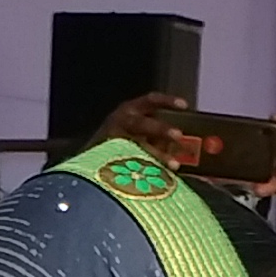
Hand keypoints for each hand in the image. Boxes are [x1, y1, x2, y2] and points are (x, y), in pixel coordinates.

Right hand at [97, 92, 211, 171]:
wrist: (91, 159)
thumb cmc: (124, 144)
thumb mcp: (140, 133)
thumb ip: (158, 137)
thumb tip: (179, 146)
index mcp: (130, 110)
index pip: (150, 101)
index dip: (167, 101)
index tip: (184, 105)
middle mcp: (121, 121)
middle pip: (143, 123)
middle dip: (161, 129)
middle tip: (178, 136)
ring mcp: (113, 139)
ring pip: (137, 145)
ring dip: (157, 154)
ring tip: (174, 165)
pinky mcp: (108, 156)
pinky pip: (130, 161)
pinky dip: (145, 168)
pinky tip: (158, 175)